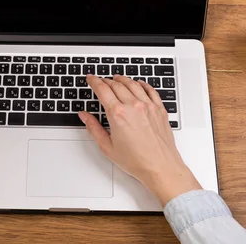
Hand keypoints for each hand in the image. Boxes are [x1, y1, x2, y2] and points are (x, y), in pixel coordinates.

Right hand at [79, 75, 200, 205]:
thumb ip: (93, 128)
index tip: (91, 78)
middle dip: (106, 80)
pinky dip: (142, 84)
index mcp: (118, 114)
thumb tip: (84, 116)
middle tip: (101, 80)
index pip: (103, 90)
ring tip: (117, 78)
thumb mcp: (108, 147)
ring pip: (133, 84)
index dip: (94, 81)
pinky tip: (139, 83)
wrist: (161, 167)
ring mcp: (148, 106)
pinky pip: (150, 90)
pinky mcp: (159, 110)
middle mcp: (133, 106)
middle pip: (116, 85)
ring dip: (122, 79)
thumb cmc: (137, 161)